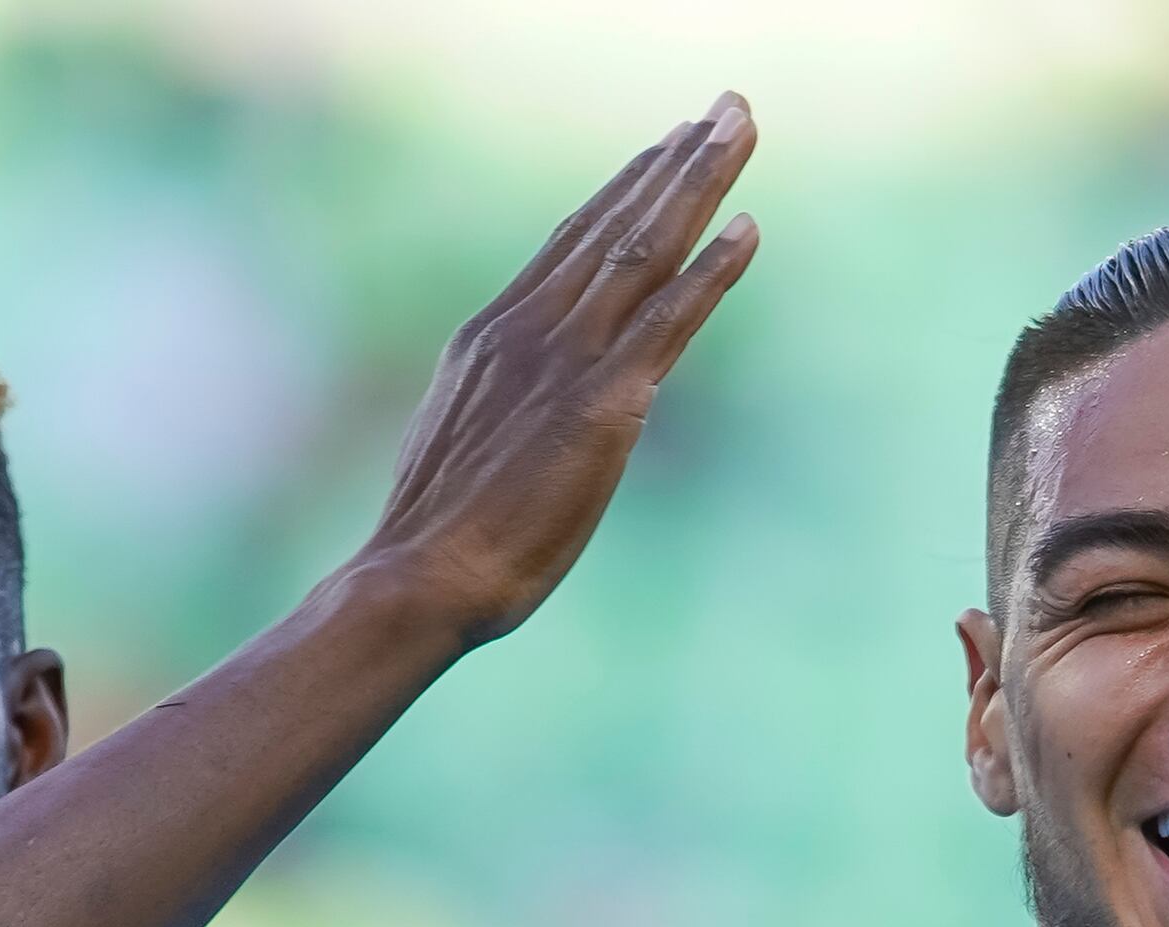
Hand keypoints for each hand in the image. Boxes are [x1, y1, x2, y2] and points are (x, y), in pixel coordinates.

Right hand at [356, 98, 763, 647]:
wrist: (420, 577)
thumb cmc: (439, 536)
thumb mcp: (467, 443)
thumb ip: (504, 403)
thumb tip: (526, 402)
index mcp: (494, 334)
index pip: (571, 242)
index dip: (625, 189)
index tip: (666, 146)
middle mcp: (530, 328)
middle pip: (615, 223)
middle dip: (676, 161)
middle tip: (727, 106)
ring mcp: (566, 361)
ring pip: (643, 250)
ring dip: (698, 184)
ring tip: (738, 129)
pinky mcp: (602, 406)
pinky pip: (667, 322)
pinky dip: (711, 273)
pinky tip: (748, 230)